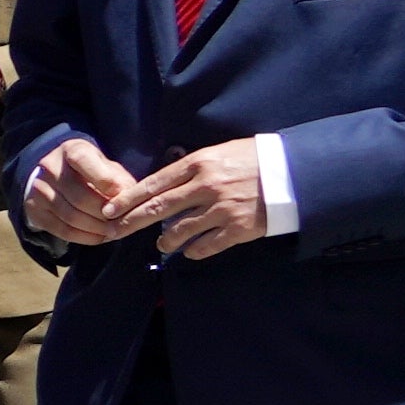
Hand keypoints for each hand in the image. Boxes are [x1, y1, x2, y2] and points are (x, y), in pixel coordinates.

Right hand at [28, 138, 140, 244]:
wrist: (54, 175)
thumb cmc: (89, 170)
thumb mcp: (105, 165)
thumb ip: (119, 179)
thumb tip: (130, 199)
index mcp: (70, 150)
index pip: (83, 161)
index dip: (104, 181)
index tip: (123, 197)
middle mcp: (49, 168)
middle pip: (79, 196)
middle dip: (104, 213)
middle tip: (122, 223)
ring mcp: (38, 190)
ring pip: (71, 216)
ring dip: (96, 228)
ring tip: (113, 232)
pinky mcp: (34, 210)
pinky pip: (61, 230)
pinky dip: (83, 237)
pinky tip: (99, 237)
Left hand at [114, 144, 279, 261]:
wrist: (295, 172)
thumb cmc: (255, 158)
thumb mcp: (219, 152)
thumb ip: (190, 167)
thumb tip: (161, 182)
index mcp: (198, 164)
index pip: (152, 184)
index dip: (127, 199)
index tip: (109, 210)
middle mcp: (205, 187)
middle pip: (158, 208)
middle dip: (131, 222)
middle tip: (114, 232)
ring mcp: (221, 210)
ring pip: (179, 232)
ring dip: (165, 241)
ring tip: (162, 243)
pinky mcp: (238, 229)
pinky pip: (206, 246)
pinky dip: (193, 252)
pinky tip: (189, 252)